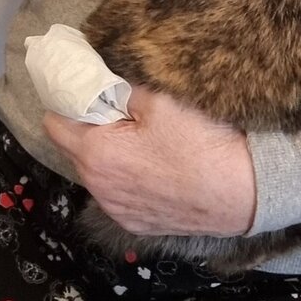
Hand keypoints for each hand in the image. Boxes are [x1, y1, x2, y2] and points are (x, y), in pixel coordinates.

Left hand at [43, 86, 256, 237]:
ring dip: (108, 153)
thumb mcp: (161, 100)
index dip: (68, 101)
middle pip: (75, 149)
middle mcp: (98, 189)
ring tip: (141, 138)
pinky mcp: (138, 224)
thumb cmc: (202, 144)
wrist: (245, 193)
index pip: (55, 122)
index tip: (86, 89)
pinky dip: (126, 177)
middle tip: (120, 108)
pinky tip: (154, 166)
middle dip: (90, 126)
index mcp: (95, 155)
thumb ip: (121, 86)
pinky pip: (118, 193)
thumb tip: (102, 76)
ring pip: (98, 173)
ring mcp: (118, 210)